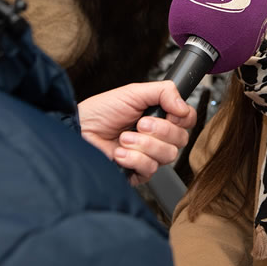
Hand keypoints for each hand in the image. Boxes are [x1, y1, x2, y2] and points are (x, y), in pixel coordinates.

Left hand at [78, 81, 196, 183]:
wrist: (79, 130)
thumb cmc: (102, 111)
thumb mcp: (134, 92)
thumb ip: (164, 92)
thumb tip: (183, 107)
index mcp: (160, 117)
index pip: (188, 120)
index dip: (182, 118)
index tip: (168, 113)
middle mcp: (158, 137)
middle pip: (181, 140)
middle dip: (159, 130)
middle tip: (139, 123)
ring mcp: (149, 156)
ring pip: (168, 156)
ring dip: (144, 144)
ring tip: (124, 138)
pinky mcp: (137, 173)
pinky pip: (150, 169)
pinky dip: (134, 158)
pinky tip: (119, 153)